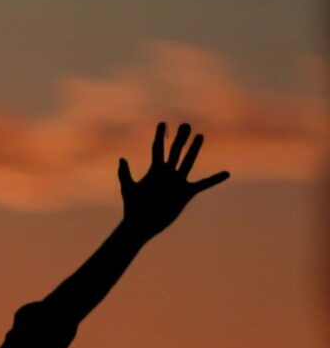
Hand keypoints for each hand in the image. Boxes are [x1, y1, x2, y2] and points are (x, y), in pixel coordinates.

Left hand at [118, 121, 226, 238]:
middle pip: (175, 151)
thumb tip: (122, 158)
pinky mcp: (186, 193)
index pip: (158, 148)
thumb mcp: (129, 188)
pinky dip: (214, 179)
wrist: (142, 224)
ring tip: (200, 136)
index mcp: (154, 170)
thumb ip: (124, 174)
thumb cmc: (133, 207)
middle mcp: (168, 173)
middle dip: (180, 138)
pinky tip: (226, 173)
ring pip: (188, 162)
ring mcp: (178, 182)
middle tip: (186, 125)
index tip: (162, 123)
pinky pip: (203, 184)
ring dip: (194, 149)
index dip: (160, 136)